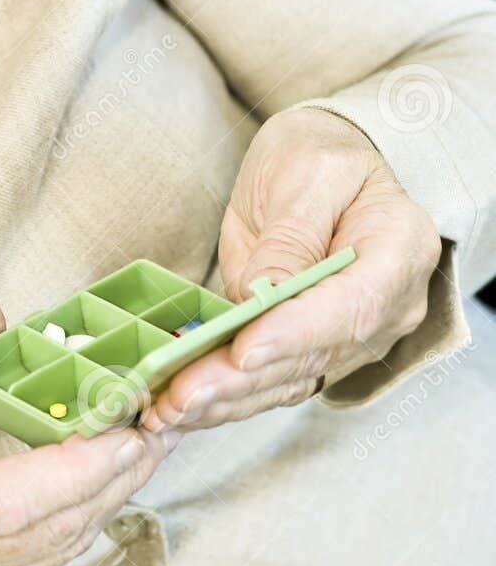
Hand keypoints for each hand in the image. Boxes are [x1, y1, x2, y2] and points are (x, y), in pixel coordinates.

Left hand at [141, 107, 441, 435]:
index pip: (354, 306)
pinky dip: (225, 398)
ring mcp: (354, 336)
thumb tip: (263, 295)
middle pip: (315, 355)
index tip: (243, 350)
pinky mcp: (312, 348)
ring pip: (290, 380)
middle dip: (242, 379)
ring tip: (165, 411)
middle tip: (180, 394)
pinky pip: (273, 381)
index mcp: (400, 249)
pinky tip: (180, 410)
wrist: (323, 164)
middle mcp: (389, 306)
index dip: (297, 334)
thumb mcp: (306, 171)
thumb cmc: (319, 154)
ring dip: (226, 400)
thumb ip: (292, 233)